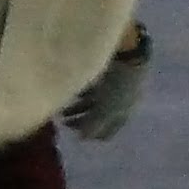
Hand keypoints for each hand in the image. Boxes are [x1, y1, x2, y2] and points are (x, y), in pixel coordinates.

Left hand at [60, 24, 152, 141]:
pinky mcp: (106, 71)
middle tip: (64, 120)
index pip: (107, 132)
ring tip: (62, 106)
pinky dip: (80, 91)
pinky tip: (69, 87)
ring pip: (94, 102)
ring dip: (78, 106)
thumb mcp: (105, 110)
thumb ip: (93, 125)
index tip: (76, 135)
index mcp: (123, 114)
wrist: (126, 51)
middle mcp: (120, 102)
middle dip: (81, 120)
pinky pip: (91, 86)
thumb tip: (83, 138)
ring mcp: (113, 86)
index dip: (91, 135)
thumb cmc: (116, 84)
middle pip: (99, 117)